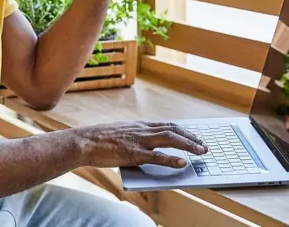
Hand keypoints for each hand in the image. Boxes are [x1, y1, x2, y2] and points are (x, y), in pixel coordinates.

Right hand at [71, 121, 207, 168]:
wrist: (84, 142)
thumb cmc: (100, 140)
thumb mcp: (122, 134)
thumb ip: (136, 139)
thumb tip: (149, 149)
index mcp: (140, 125)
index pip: (168, 125)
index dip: (184, 131)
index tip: (195, 136)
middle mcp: (142, 130)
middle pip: (173, 130)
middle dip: (191, 137)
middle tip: (204, 145)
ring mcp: (138, 141)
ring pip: (169, 139)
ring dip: (188, 145)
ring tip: (200, 151)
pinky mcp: (133, 154)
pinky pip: (156, 156)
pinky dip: (171, 159)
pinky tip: (181, 163)